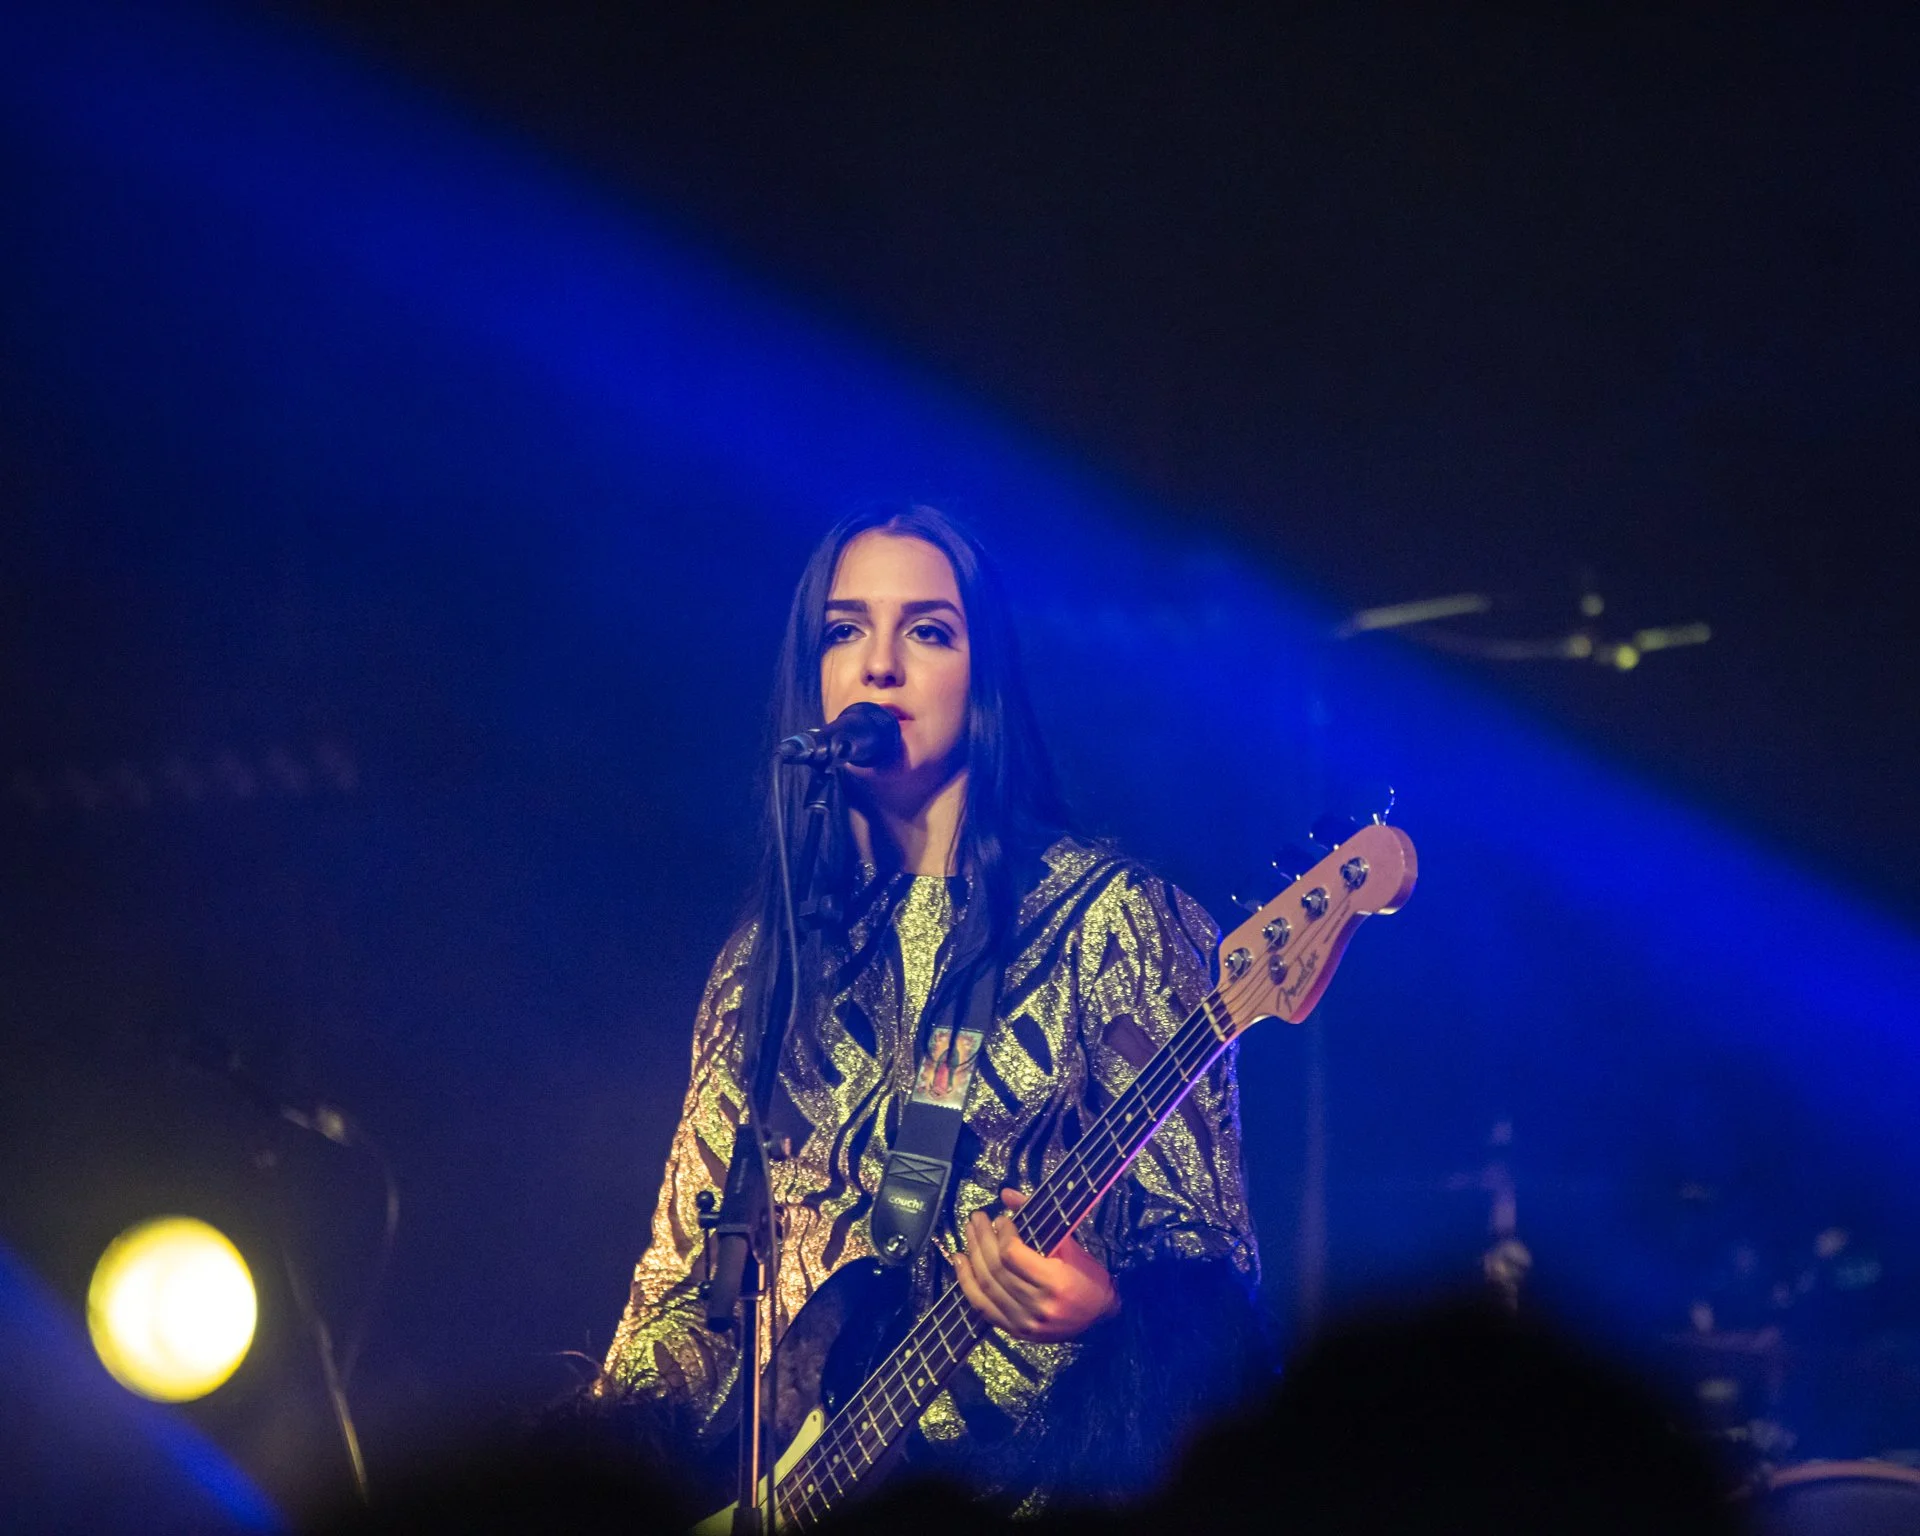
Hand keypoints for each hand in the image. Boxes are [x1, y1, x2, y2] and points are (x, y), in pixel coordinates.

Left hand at [951, 1188, 1119, 1342]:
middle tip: (977, 1218)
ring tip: (968, 1233)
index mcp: (1054, 1283)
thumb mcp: (1070, 1245)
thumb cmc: (1088, 1278)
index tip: (1000, 1219)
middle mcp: (1037, 1306)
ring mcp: (1023, 1323)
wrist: (1099, 1320)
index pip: (1012, 1255)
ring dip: (972, 1256)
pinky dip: (967, 1283)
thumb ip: (1040, 1218)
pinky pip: (982, 1307)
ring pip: (986, 1286)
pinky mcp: (1014, 1332)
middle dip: (981, 1239)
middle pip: (996, 1269)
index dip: (1002, 1233)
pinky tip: (960, 1262)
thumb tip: (1006, 1194)